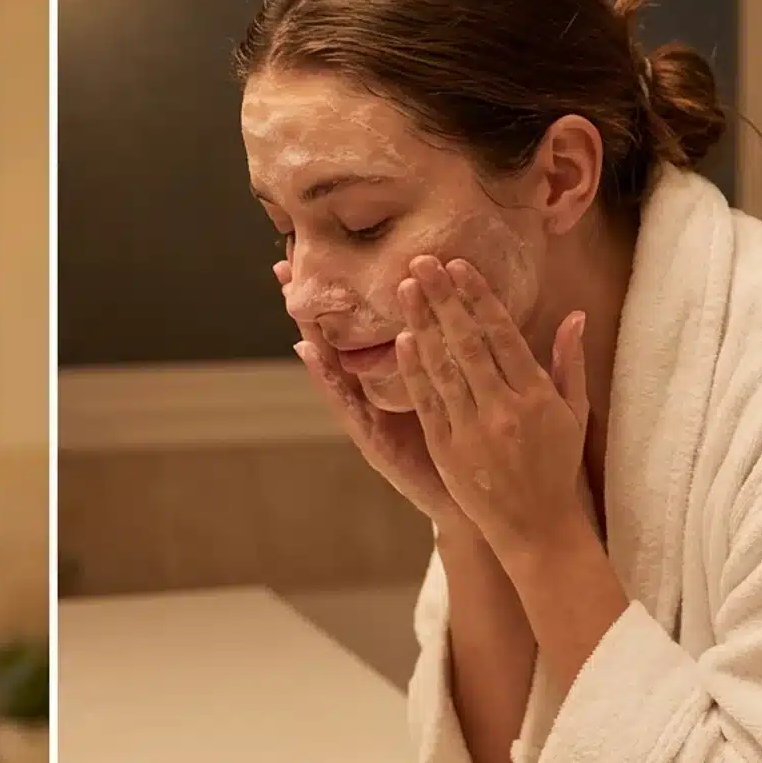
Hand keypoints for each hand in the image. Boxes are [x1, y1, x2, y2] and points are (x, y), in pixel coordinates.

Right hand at [277, 260, 466, 527]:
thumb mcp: (470, 393)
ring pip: (333, 370)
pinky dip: (329, 379)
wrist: (478, 509)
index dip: (345, 292)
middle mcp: (374, 397)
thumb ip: (466, 352)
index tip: (321, 253)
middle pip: (337, 341)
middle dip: (310, 303)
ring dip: (313, 333)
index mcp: (397, 382)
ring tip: (291, 301)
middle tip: (283, 265)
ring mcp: (369, 420)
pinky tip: (312, 353)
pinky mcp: (374, 443)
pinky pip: (348, 406)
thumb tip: (475, 303)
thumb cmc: (476, 452)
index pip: (368, 327)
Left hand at [394, 256, 594, 566]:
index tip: (459, 266)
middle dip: (443, 299)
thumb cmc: (555, 465)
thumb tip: (574, 315)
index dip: (478, 297)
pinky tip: (402, 340)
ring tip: (405, 289)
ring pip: (443, 368)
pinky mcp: (447, 450)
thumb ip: (568, 362)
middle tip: (421, 262)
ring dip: (422, 325)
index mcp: (535, 395)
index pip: (502, 334)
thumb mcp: (573, 413)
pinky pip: (427, 403)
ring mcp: (472, 430)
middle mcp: (502, 409)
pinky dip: (414, 371)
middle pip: (467, 343)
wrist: (536, 526)